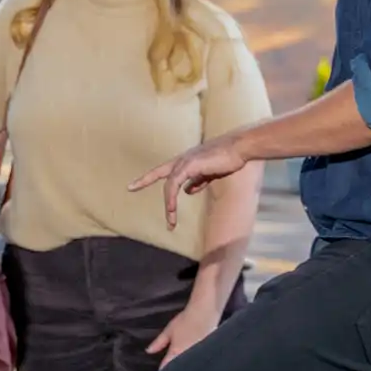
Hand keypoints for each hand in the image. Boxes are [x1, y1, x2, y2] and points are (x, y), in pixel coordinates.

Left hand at [131, 138, 247, 228]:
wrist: (239, 148)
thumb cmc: (228, 159)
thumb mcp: (210, 173)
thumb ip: (199, 181)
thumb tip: (188, 191)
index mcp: (187, 161)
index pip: (165, 169)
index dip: (151, 176)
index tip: (137, 183)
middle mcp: (183, 160)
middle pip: (158, 172)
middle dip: (144, 180)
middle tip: (130, 188)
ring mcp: (185, 162)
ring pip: (168, 184)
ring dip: (169, 205)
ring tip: (170, 222)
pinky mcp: (190, 165)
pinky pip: (174, 184)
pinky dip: (172, 198)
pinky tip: (171, 209)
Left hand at [145, 303, 220, 362]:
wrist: (205, 313)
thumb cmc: (185, 321)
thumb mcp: (169, 330)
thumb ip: (159, 343)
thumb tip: (148, 351)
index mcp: (175, 353)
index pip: (166, 368)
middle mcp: (186, 357)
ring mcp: (197, 357)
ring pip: (188, 369)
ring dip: (184, 370)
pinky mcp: (207, 355)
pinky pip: (198, 364)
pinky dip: (194, 366)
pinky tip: (194, 365)